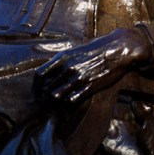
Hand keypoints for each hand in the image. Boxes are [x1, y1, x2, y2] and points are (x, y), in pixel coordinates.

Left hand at [34, 27, 152, 105]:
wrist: (117, 48)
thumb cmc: (96, 49)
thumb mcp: (75, 50)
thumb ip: (62, 61)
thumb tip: (51, 72)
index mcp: (61, 58)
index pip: (39, 75)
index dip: (36, 86)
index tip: (37, 92)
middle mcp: (67, 68)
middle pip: (46, 88)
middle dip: (44, 98)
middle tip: (46, 103)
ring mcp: (78, 78)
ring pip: (56, 97)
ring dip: (55, 103)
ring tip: (56, 107)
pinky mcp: (89, 86)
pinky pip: (72, 101)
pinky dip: (68, 106)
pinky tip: (69, 106)